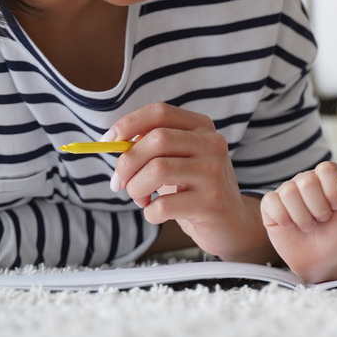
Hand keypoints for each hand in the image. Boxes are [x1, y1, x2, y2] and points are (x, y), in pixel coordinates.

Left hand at [107, 102, 264, 260]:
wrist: (230, 224)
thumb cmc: (194, 190)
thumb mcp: (177, 160)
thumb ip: (152, 146)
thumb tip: (114, 142)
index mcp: (202, 127)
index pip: (160, 112)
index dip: (128, 124)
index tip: (106, 142)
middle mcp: (212, 144)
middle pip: (157, 139)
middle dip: (127, 162)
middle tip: (119, 183)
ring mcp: (215, 172)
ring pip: (158, 170)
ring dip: (136, 188)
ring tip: (140, 199)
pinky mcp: (213, 202)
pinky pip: (164, 205)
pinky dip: (150, 213)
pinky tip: (157, 214)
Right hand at [260, 161, 336, 281]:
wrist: (320, 258)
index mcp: (326, 178)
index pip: (326, 169)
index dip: (332, 190)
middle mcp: (305, 180)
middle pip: (307, 181)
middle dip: (318, 207)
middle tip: (322, 219)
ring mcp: (286, 191)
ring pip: (289, 192)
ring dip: (302, 216)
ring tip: (309, 226)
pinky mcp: (270, 204)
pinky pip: (271, 201)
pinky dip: (283, 218)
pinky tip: (290, 226)